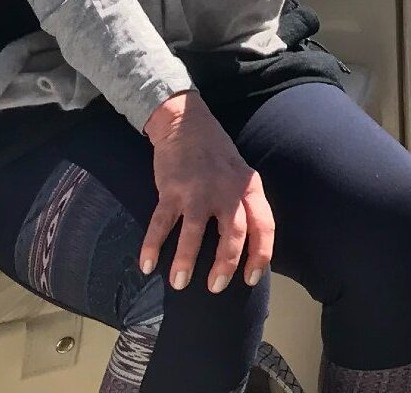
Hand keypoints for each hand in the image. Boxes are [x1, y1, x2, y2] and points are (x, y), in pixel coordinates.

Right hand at [140, 91, 273, 294]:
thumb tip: (246, 247)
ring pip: (195, 231)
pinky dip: (152, 246)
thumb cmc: (216, 156)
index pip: (264, 224)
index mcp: (248, 187)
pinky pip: (161, 223)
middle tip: (215, 287)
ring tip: (179, 283)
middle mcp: (227, 189)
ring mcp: (198, 189)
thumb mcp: (241, 175)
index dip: (260, 254)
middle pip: (234, 231)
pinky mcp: (171, 189)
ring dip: (186, 260)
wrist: (187, 124)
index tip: (251, 279)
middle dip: (226, 264)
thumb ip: (244, 204)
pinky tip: (146, 265)